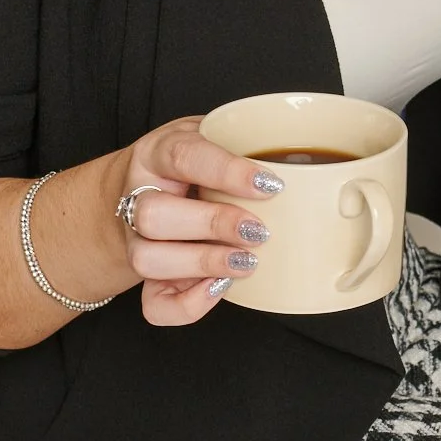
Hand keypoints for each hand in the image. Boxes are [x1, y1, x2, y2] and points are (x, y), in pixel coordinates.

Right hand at [118, 116, 283, 326]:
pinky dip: (188, 305)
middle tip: (259, 230)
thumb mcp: (212, 135)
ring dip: (203, 264)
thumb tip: (306, 161)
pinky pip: (153, 304)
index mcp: (157, 152)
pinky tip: (220, 287)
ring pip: (147, 259)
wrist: (141, 186)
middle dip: (213, 225)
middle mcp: (137, 195)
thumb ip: (244, 142)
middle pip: (154, 215)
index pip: (184, 156)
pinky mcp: (143, 277)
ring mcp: (134, 239)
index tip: (271, 185)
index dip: (227, 172)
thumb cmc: (191, 161)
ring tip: (247, 262)